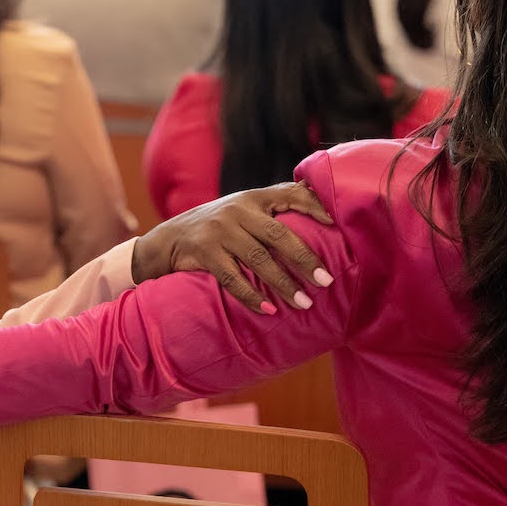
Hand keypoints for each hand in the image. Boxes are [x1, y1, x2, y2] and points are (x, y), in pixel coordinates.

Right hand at [131, 181, 334, 312]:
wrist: (168, 239)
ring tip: (303, 303)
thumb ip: (273, 208)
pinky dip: (251, 297)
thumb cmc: (217, 226)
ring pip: (258, 260)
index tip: (337, 224)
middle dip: (305, 259)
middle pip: (279, 235)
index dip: (315, 206)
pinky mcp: (205, 253)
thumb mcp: (242, 209)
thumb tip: (321, 210)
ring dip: (283, 284)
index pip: (290, 195)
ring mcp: (219, 232)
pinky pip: (233, 278)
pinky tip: (268, 310)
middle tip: (326, 280)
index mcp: (253, 198)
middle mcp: (238, 211)